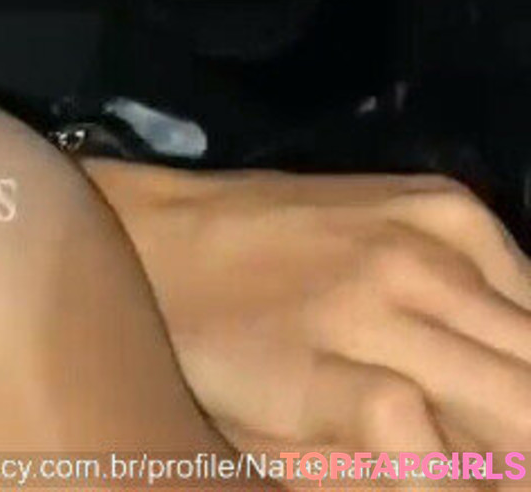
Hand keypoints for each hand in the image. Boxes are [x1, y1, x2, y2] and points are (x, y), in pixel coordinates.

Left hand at [84, 163, 530, 459]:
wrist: (167, 235)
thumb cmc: (208, 362)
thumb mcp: (266, 454)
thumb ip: (363, 479)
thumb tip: (455, 479)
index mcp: (319, 372)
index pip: (432, 460)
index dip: (460, 487)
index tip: (459, 485)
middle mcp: (382, 293)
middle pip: (521, 401)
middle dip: (518, 454)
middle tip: (496, 463)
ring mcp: (419, 236)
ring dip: (524, 392)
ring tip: (494, 416)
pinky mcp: (442, 200)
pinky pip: (527, 280)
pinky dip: (523, 328)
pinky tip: (494, 350)